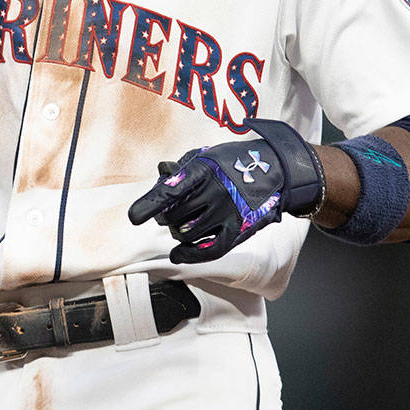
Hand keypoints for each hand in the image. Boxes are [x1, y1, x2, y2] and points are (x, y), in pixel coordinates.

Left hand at [127, 119, 324, 263]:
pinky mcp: (238, 231)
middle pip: (174, 215)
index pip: (172, 189)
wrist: (275, 170)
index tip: (134, 217)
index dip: (151, 204)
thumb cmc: (233, 162)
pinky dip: (189, 254)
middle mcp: (216, 192)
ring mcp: (228, 213)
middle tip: (168, 212)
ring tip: (181, 222)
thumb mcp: (206, 155)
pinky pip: (208, 250)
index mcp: (204, 170)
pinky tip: (177, 254)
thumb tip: (161, 172)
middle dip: (164, 216)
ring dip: (176, 231)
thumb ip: (182, 167)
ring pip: (186, 234)